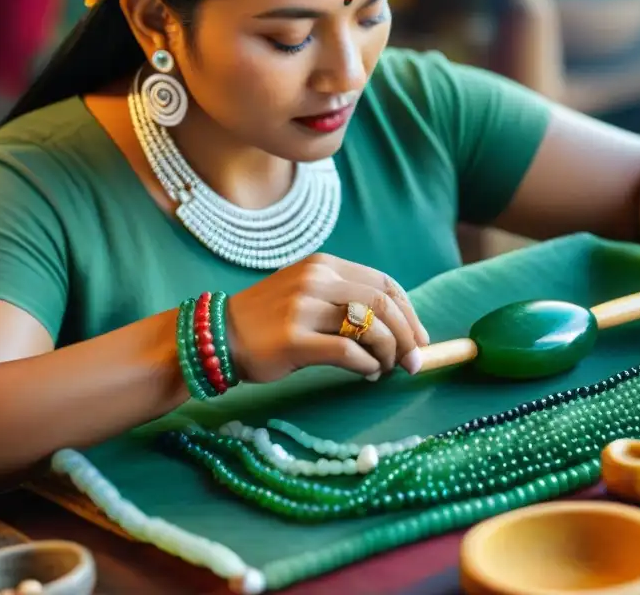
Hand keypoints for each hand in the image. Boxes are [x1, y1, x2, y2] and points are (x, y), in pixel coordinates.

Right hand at [225, 253, 429, 383]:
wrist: (218, 337)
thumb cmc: (270, 321)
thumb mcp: (308, 294)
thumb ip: (347, 301)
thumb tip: (400, 329)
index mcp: (325, 265)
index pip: (384, 283)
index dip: (409, 312)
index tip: (420, 337)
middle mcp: (317, 280)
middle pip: (383, 304)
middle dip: (408, 336)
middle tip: (415, 361)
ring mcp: (304, 307)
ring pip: (370, 327)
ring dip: (389, 353)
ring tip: (386, 369)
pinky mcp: (294, 339)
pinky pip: (349, 352)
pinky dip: (368, 365)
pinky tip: (368, 374)